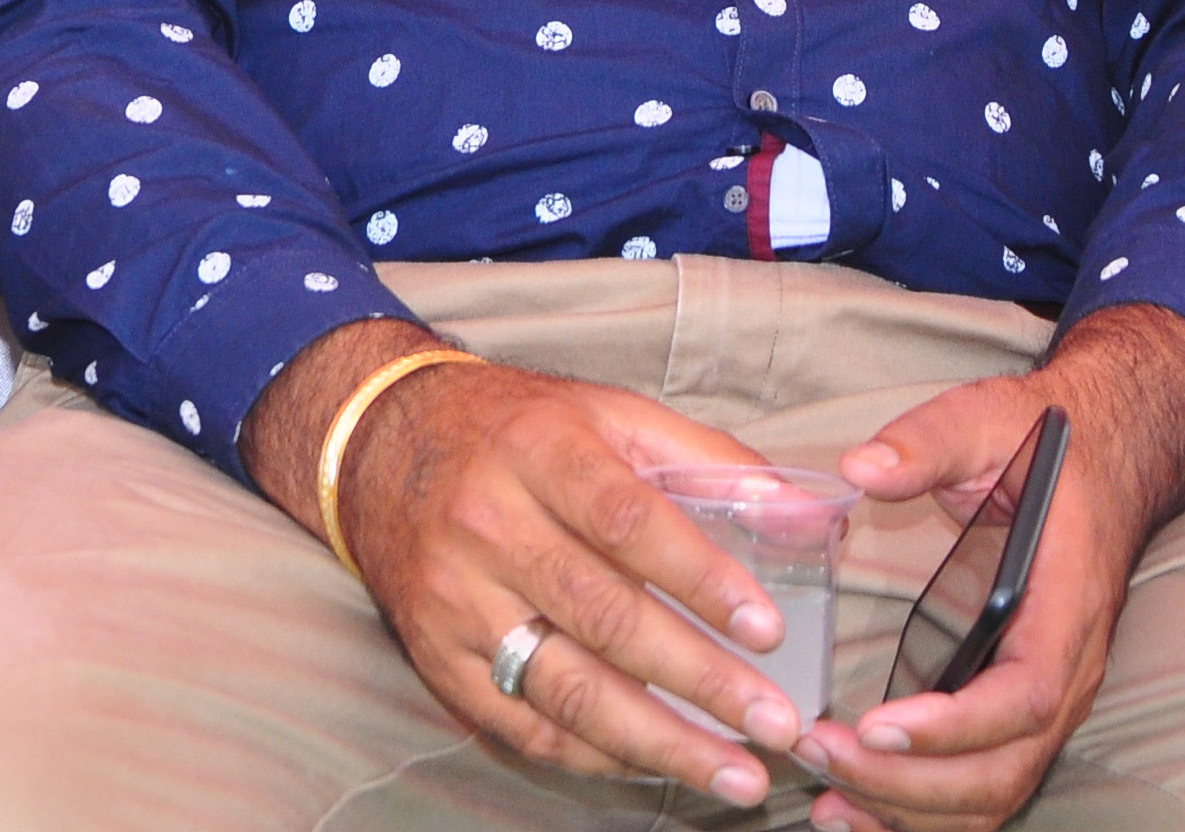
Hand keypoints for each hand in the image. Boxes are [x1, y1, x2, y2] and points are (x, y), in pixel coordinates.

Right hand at [248, 323, 799, 803]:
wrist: (379, 446)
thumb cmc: (517, 431)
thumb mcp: (606, 413)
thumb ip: (708, 458)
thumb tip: (805, 513)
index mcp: (539, 451)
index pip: (626, 521)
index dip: (701, 579)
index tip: (767, 630)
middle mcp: (488, 525)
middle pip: (604, 617)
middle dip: (700, 681)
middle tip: (775, 724)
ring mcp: (456, 598)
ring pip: (566, 686)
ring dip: (660, 741)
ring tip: (735, 772)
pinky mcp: (435, 653)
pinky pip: (521, 721)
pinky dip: (594, 753)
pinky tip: (654, 764)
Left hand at [798, 307, 1184, 831]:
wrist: (1108, 461)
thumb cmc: (1046, 448)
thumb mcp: (984, 420)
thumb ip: (926, 443)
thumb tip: (860, 468)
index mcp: (1063, 609)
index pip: (1024, 696)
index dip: (954, 726)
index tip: (876, 728)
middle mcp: (1067, 672)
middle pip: (1003, 769)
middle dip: (911, 782)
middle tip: (821, 755)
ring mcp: (1049, 699)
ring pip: (995, 794)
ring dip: (912, 812)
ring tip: (828, 802)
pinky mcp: (1022, 710)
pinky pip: (985, 785)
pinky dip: (926, 813)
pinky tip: (859, 809)